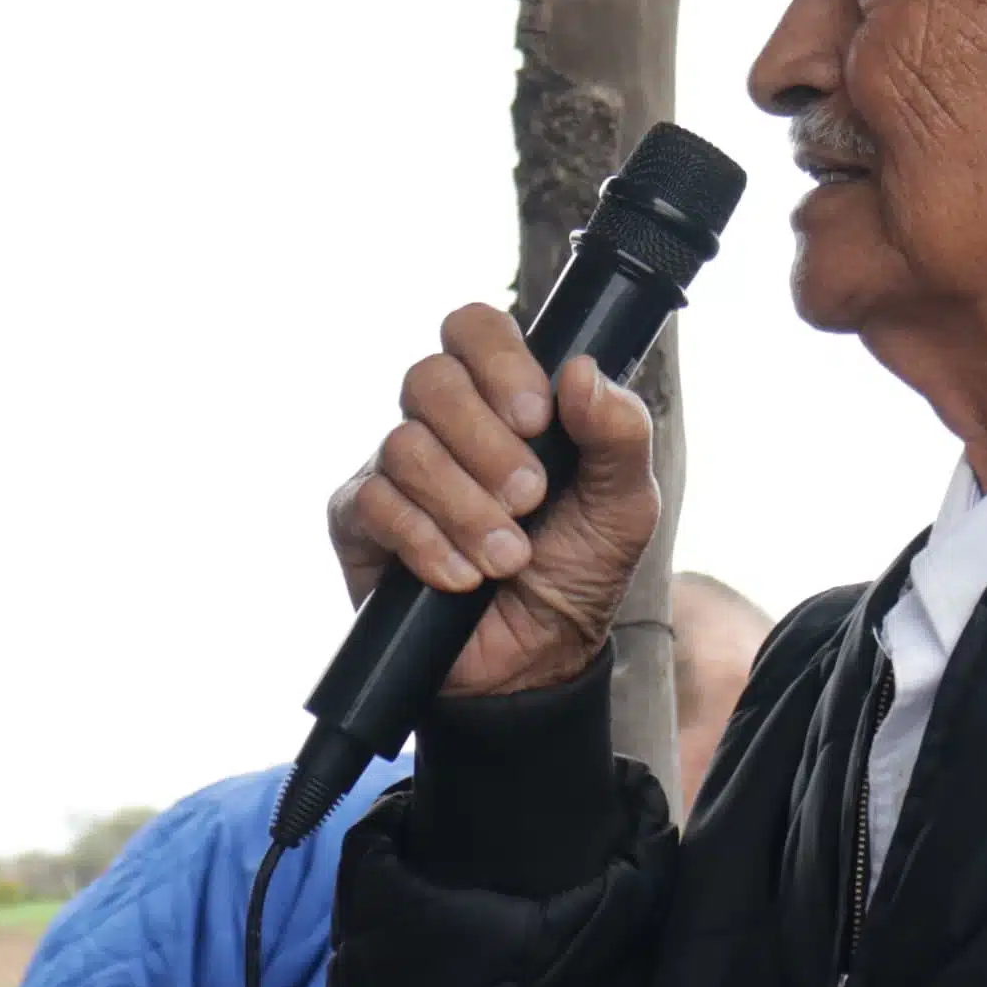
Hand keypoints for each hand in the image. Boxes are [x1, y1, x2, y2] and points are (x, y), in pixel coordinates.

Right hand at [325, 303, 658, 701]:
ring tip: (507, 557)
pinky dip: (427, 543)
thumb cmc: (579, 567)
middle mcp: (441, 421)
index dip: (498, 359)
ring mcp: (394, 468)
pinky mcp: (361, 522)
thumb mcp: (625, 504)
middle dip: (487, 444)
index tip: (536, 418)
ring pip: (405, 446)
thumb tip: (582, 371)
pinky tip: (462, 578)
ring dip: (465, 506)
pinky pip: (375, 506)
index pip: (474, 327)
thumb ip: (619, 433)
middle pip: (430, 378)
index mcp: (502, 398)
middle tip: (530, 499)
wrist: (539, 658)